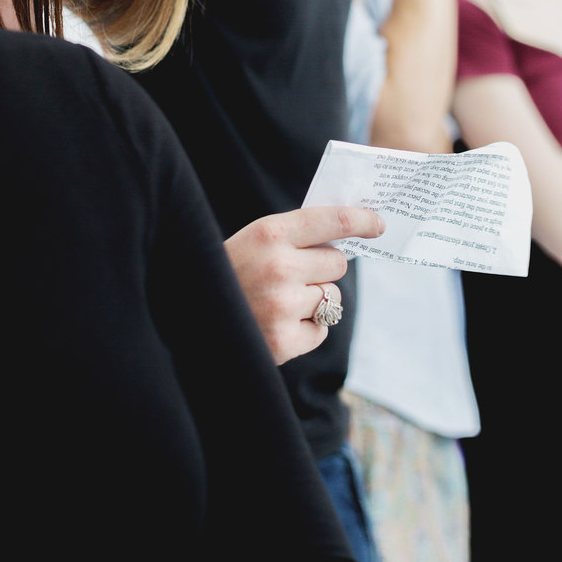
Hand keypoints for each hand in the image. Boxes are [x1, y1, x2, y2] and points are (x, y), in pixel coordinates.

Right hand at [225, 205, 384, 363]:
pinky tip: (275, 324)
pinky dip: (305, 330)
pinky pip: (321, 331)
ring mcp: (281, 307)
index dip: (362, 220)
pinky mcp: (283, 342)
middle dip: (322, 269)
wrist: (183, 319)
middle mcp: (278, 267)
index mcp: (268, 233)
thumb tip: (346, 233)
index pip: (332, 220)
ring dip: (313, 301)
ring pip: (331, 297)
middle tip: (292, 274)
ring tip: (276, 302)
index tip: (378, 224)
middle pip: (338, 263)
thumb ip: (292, 236)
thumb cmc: (226, 274)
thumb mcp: (252, 242)